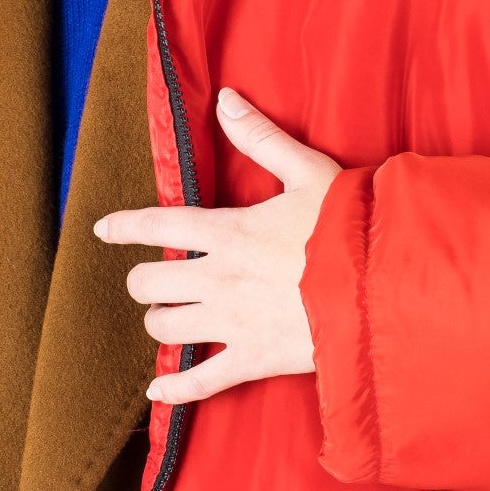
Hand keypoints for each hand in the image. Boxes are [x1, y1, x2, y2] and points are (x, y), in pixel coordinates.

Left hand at [93, 86, 340, 403]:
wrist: (386, 286)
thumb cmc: (352, 228)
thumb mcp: (309, 173)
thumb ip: (261, 138)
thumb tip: (225, 100)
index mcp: (229, 231)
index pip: (157, 225)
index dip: (123, 227)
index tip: (104, 231)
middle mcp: (219, 278)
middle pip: (148, 284)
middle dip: (145, 282)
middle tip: (158, 281)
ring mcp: (232, 322)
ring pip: (164, 328)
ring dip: (161, 323)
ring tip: (173, 318)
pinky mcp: (252, 359)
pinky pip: (200, 382)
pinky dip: (175, 389)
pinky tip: (160, 391)